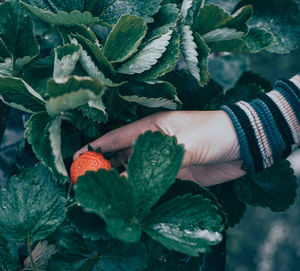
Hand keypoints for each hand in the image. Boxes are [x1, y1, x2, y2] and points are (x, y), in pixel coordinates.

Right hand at [74, 111, 245, 185]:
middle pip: (121, 157)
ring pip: (134, 172)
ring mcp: (162, 161)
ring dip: (120, 182)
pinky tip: (129, 200)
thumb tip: (124, 179)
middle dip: (103, 168)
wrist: (242, 145)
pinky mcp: (174, 175)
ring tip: (103, 195)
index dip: (95, 147)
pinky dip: (139, 191)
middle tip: (85, 184)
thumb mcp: (181, 144)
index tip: (75, 158)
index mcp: (151, 128)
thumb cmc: (211, 133)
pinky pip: (151, 184)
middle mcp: (152, 144)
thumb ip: (153, 162)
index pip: (116, 137)